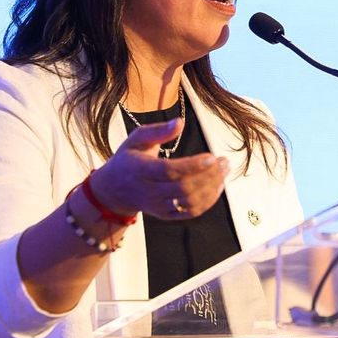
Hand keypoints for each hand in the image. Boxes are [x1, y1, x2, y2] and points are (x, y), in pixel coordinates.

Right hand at [91, 118, 229, 219]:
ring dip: (212, 188)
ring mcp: (158, 206)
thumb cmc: (128, 159)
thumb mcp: (136, 139)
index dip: (193, 166)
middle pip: (183, 188)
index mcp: (141, 170)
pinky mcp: (166, 215)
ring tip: (224, 171)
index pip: (169, 171)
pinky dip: (208, 201)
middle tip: (224, 161)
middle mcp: (149, 191)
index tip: (212, 156)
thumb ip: (158, 131)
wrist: (113, 191)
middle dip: (208, 176)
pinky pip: (190, 212)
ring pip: (189, 202)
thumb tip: (180, 123)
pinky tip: (218, 186)